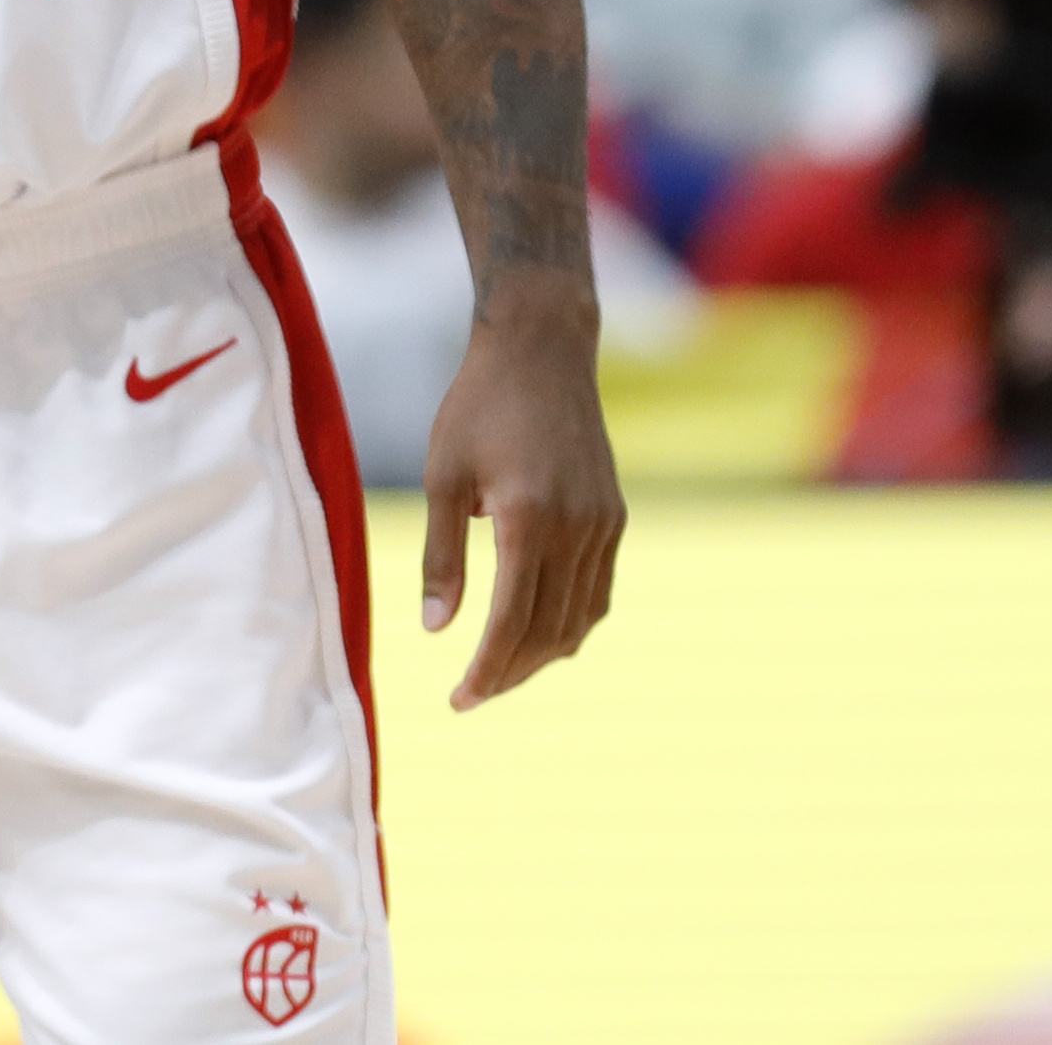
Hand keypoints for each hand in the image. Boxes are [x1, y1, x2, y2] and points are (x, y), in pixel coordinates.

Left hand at [420, 284, 623, 710]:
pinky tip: (539, 631)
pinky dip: (570, 622)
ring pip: (581, 619)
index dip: (486, 670)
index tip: (459, 700)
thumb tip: (436, 630)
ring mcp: (603, 524)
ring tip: (501, 671)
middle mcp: (577, 529)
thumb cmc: (478, 406)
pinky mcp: (614, 516)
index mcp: (530, 521)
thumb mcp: (442, 476)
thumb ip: (441, 557)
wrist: (542, 351)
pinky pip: (598, 591)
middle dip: (511, 673)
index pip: (512, 623)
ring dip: (543, 654)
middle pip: (549, 632)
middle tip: (471, 695)